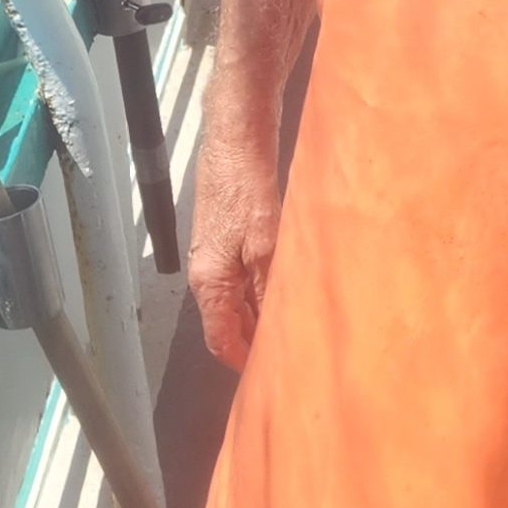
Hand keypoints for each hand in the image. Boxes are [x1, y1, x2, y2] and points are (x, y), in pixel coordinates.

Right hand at [190, 120, 282, 368]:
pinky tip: (294, 285)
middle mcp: (208, 270)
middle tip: (296, 352)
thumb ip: (268, 287)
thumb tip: (276, 324)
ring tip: (300, 324)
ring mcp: (220, 251)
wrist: (237, 131)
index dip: (244, 362)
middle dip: (258, 338)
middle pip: (231, 320)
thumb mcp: (264, 242)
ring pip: (242, 297)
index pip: (221, 339)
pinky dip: (268, 286)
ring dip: (266, 311)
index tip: (272, 376)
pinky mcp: (234, 232)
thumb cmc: (245, 184)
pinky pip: (249, 273)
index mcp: (208, 280)